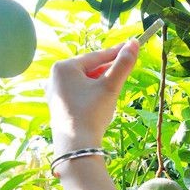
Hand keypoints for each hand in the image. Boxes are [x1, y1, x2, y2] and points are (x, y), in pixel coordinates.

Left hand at [46, 40, 138, 154]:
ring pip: (84, 81)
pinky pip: (78, 92)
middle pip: (89, 68)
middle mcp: (54, 77)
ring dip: (100, 81)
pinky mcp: (58, 106)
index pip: (96, 56)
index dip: (116, 52)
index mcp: (64, 67)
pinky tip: (100, 99)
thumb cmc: (92, 113)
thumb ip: (123, 64)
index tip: (131, 46)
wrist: (76, 146)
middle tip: (125, 66)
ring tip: (115, 85)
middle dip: (108, 68)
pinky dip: (91, 92)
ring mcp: (54, 92)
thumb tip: (134, 43)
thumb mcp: (110, 87)